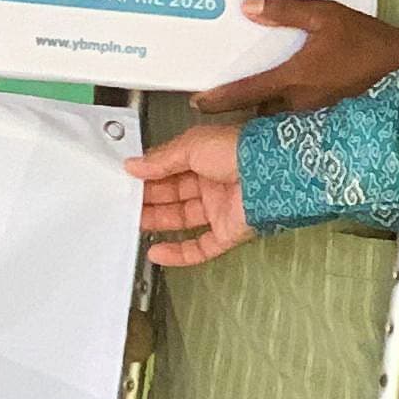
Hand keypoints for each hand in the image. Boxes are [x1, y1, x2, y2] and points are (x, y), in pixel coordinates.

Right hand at [131, 123, 254, 266]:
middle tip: (125, 202)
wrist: (272, 174)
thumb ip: (160, 159)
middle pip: (173, 195)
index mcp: (206, 158)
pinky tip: (158, 252)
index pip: (169, 169)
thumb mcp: (191, 145)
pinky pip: (200, 248)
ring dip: (157, 223)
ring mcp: (221, 209)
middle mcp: (214, 184)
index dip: (148, 175)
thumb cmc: (242, 151)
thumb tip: (135, 165)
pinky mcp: (228, 233)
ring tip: (134, 223)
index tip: (128, 180)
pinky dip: (177, 253)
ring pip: (182, 220)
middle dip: (148, 199)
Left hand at [193, 0, 398, 116]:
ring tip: (244, 94)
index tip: (196, 102)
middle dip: (235, 106)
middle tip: (214, 99)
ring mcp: (314, 109)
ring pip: (275, 113)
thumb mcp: (324, 15)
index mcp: (294, 79)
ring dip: (259, 106)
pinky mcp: (327, 109)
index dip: (218, 99)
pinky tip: (280, 90)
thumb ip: (285, 11)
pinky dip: (280, 104)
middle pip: (256, 109)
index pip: (245, 93)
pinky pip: (294, 110)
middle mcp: (300, 101)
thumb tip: (247, 8)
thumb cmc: (365, 39)